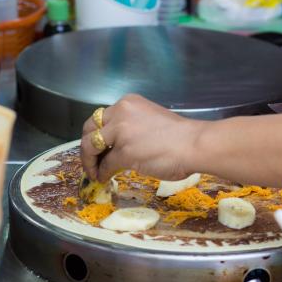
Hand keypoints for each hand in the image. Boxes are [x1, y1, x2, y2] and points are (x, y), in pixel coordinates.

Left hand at [80, 95, 200, 181]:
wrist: (194, 145)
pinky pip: (105, 164)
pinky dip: (101, 173)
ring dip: (89, 161)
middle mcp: (121, 113)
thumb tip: (120, 145)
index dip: (95, 133)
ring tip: (93, 172)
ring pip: (90, 146)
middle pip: (89, 128)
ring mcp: (121, 133)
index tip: (97, 146)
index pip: (102, 117)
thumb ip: (133, 127)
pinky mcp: (124, 152)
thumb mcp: (151, 120)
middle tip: (90, 160)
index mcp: (129, 103)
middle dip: (86, 147)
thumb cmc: (181, 136)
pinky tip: (104, 178)